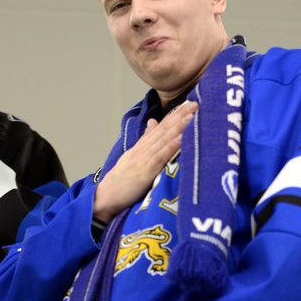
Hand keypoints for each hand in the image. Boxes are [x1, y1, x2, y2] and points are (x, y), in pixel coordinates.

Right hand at [93, 101, 196, 222]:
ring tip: (192, 115)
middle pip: (163, 129)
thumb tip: (153, 122)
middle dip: (180, 115)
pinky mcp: (145, 171)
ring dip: (179, 126)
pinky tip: (183, 137)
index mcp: (140, 147)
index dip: (174, 115)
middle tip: (195, 103)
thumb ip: (144, 140)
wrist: (105, 196)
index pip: (159, 127)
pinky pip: (161, 156)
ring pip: (164, 139)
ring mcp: (143, 159)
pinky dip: (172, 145)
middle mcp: (142, 149)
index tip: (187, 104)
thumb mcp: (132, 157)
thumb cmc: (121, 181)